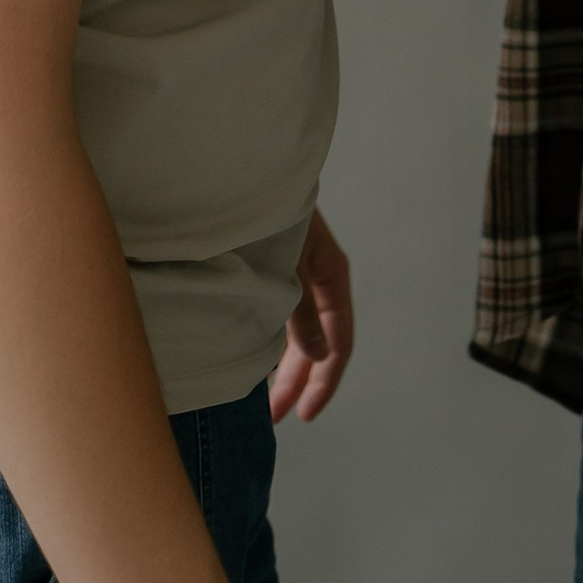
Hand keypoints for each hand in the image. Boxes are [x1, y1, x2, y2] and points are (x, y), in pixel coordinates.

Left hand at [269, 208, 353, 424]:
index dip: (324, 381)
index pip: (339, 341)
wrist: (243, 165)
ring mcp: (294, 269)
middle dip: (299, 380)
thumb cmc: (267, 211)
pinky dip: (267, 338)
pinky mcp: (271, 263)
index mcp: (331, 275)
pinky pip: (277, 312)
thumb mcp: (288, 264)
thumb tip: (319, 356)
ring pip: (294, 328)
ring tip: (260, 396)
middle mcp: (316, 275)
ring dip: (281, 363)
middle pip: (315, 340)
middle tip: (276, 417)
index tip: (305, 414)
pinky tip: (249, 354)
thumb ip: (301, 313)